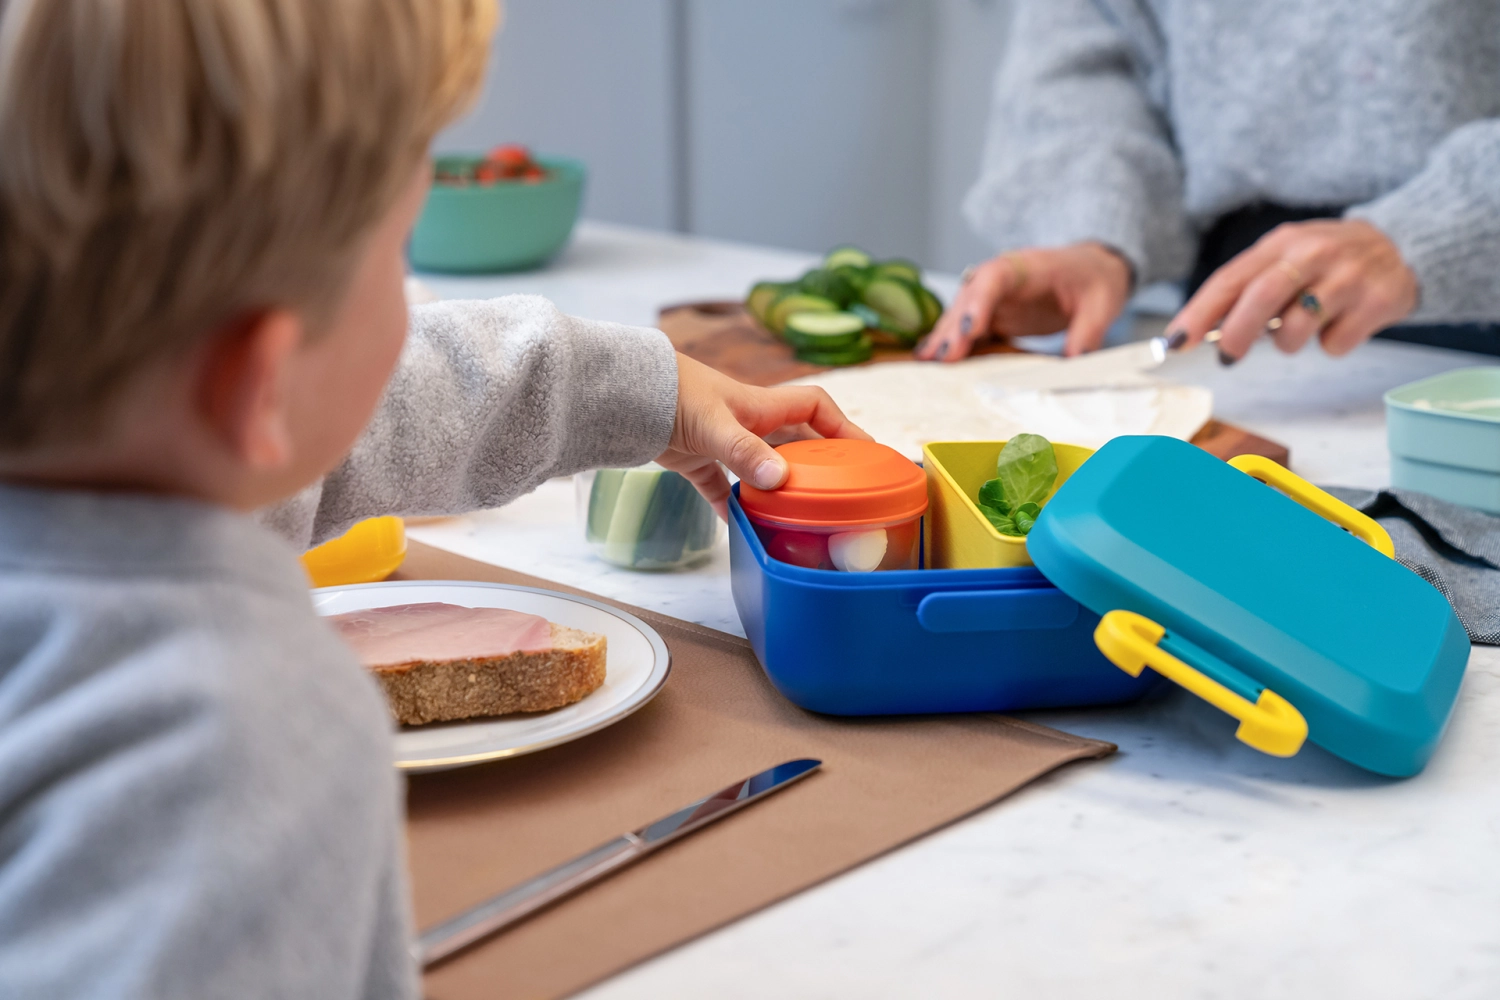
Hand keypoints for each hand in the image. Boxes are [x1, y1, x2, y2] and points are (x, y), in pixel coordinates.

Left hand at [657, 354, 870, 516]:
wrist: (621, 394)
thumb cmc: (670, 395)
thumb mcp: (714, 424)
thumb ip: (746, 452)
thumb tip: (780, 480)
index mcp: (760, 405)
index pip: (814, 408)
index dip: (843, 426)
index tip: (865, 452)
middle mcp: (745, 421)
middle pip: (793, 441)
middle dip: (818, 463)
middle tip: (840, 493)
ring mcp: (720, 441)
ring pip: (760, 466)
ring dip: (778, 487)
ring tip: (800, 515)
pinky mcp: (693, 460)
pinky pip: (720, 486)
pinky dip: (731, 505)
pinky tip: (741, 528)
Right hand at [915, 242, 1132, 361]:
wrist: (1091, 269)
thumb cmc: (1094, 278)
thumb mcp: (1102, 302)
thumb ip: (1089, 330)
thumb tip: (1077, 360)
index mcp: (1027, 267)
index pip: (996, 278)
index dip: (980, 302)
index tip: (971, 329)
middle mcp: (1001, 279)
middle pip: (969, 299)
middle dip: (954, 328)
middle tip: (941, 358)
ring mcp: (993, 297)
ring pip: (961, 314)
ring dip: (944, 337)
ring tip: (924, 363)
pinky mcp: (992, 314)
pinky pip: (967, 327)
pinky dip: (949, 342)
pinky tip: (929, 360)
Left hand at [1170, 219, 1418, 362]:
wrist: (1403, 247)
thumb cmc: (1327, 261)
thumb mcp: (1288, 257)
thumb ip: (1250, 287)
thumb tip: (1205, 331)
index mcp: (1282, 243)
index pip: (1230, 279)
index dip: (1199, 313)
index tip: (1176, 341)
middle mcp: (1314, 253)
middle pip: (1261, 298)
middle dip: (1236, 333)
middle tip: (1227, 356)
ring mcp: (1348, 276)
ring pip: (1297, 329)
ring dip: (1289, 343)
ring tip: (1304, 327)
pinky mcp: (1378, 300)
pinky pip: (1336, 343)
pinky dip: (1331, 344)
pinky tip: (1342, 323)